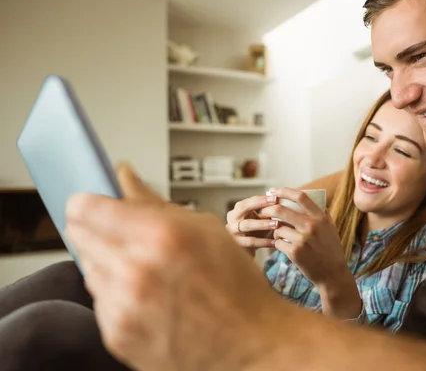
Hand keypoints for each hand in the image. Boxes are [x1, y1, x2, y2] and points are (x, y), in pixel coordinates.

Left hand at [65, 162, 288, 370]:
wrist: (250, 344)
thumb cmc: (237, 286)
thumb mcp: (205, 229)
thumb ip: (155, 202)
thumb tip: (124, 176)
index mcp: (160, 236)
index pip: (84, 208)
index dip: (90, 203)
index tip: (99, 206)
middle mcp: (135, 271)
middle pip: (80, 236)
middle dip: (101, 231)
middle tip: (132, 239)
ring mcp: (123, 307)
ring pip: (89, 269)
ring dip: (110, 265)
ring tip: (149, 272)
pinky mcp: (117, 335)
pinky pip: (100, 302)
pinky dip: (118, 296)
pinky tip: (150, 298)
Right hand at [225, 194, 279, 255]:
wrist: (247, 251)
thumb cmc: (256, 232)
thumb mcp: (261, 220)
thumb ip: (266, 211)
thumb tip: (280, 201)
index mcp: (238, 210)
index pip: (249, 200)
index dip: (262, 199)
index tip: (276, 198)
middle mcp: (232, 218)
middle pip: (243, 207)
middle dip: (260, 205)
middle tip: (276, 206)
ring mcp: (232, 231)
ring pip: (247, 225)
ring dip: (263, 224)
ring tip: (276, 224)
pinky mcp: (236, 244)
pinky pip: (250, 242)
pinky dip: (263, 242)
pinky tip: (274, 242)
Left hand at [259, 188, 360, 318]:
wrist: (333, 274)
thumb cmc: (331, 249)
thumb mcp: (331, 228)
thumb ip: (321, 213)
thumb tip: (312, 197)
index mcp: (320, 217)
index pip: (300, 196)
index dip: (283, 191)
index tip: (273, 190)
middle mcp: (311, 226)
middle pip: (281, 210)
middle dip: (268, 209)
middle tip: (263, 211)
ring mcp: (302, 240)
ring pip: (277, 228)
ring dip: (275, 231)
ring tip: (280, 235)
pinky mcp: (295, 253)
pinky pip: (278, 242)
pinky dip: (278, 243)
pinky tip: (283, 246)